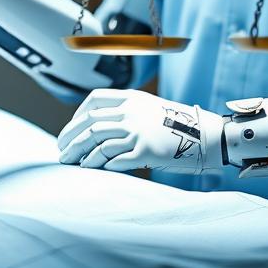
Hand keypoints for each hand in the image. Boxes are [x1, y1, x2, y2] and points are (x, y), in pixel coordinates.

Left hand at [56, 89, 223, 174]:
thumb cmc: (177, 125)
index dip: (76, 115)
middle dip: (70, 137)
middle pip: (90, 123)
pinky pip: (114, 159)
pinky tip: (93, 170)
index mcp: (132, 98)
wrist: (206, 136)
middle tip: (61, 150)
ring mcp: (137, 131)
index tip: (70, 129)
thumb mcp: (151, 108)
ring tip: (70, 163)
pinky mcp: (144, 150)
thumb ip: (127, 112)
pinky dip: (100, 164)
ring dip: (80, 154)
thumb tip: (99, 127)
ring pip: (97, 141)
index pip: (94, 100)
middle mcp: (131, 112)